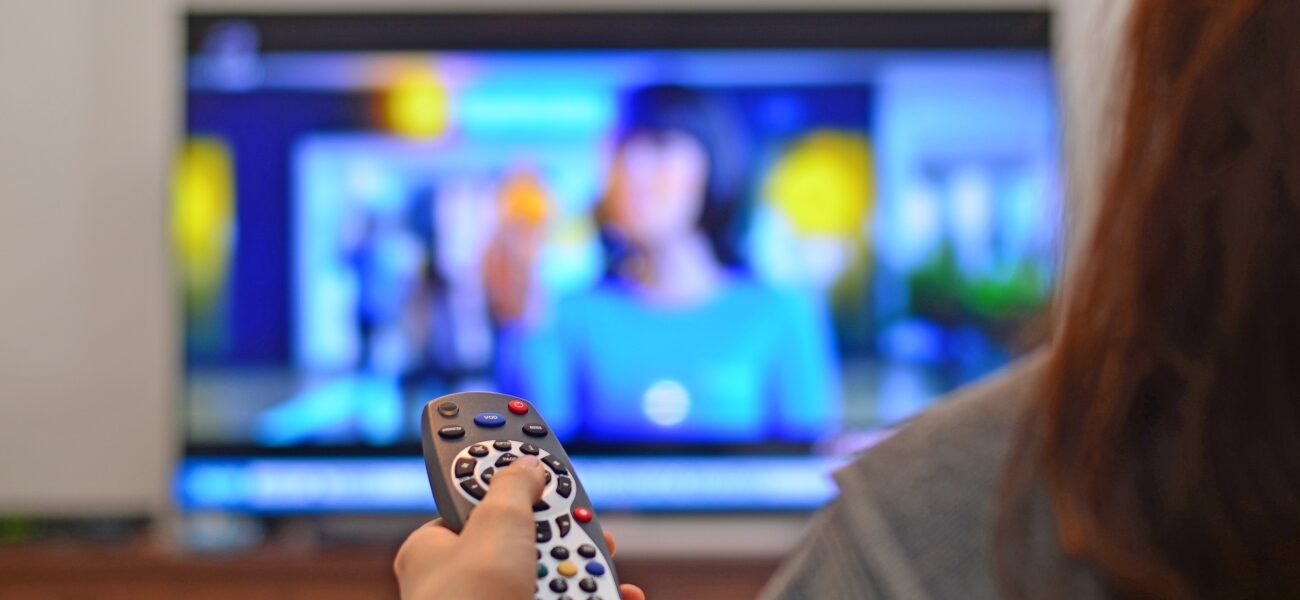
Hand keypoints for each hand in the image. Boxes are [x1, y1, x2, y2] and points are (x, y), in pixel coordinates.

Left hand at [394, 455, 645, 599]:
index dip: (505, 469)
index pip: (473, 496)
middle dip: (562, 528)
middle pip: (524, 536)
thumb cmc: (471, 597)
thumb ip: (514, 483)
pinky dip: (595, 598)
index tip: (536, 446)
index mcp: (433, 548)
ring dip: (583, 567)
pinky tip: (617, 593)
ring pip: (551, 574)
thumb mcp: (496, 519)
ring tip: (599, 562)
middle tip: (582, 518)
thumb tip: (528, 466)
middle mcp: (460, 582)